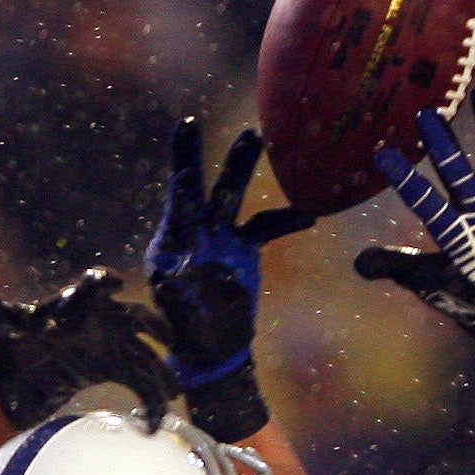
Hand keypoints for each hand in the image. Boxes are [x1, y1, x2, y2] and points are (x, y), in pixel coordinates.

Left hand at [0, 270, 174, 430]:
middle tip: (166, 338)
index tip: (115, 284)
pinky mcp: (110, 372)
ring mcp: (108, 348)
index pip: (92, 286)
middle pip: (133, 317)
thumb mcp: (0, 336)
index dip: (104, 282)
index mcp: (72, 307)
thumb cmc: (5, 355)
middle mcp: (97, 323)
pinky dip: (147, 402)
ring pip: (143, 355)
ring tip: (171, 392)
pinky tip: (151, 426)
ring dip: (160, 372)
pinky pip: (137, 383)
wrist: (11, 390)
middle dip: (152, 324)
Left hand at [145, 117, 310, 438]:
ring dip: (243, 166)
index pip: (177, 199)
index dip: (183, 167)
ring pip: (233, 195)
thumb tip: (167, 279)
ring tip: (254, 137)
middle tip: (224, 127)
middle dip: (212, 156)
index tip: (187, 135)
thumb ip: (174, 298)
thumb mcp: (176, 318)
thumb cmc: (187, 333)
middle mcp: (196, 231)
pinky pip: (266, 227)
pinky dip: (285, 220)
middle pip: (205, 186)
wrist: (212, 347)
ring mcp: (221, 236)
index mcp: (173, 241)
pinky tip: (307, 216)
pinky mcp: (244, 248)